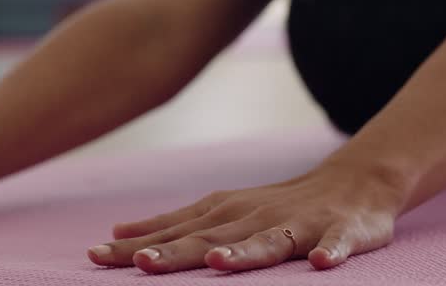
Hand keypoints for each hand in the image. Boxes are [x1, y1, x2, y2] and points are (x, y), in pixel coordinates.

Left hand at [87, 164, 403, 273]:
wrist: (351, 181)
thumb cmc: (275, 204)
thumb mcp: (218, 209)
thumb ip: (171, 225)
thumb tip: (118, 235)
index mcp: (224, 213)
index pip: (173, 232)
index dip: (137, 246)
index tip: (94, 256)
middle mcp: (253, 218)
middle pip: (210, 239)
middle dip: (174, 253)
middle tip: (139, 265)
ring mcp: (297, 225)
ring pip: (267, 242)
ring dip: (243, 253)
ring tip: (217, 263)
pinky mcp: (339, 231)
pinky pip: (336, 244)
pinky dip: (330, 251)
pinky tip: (321, 263)